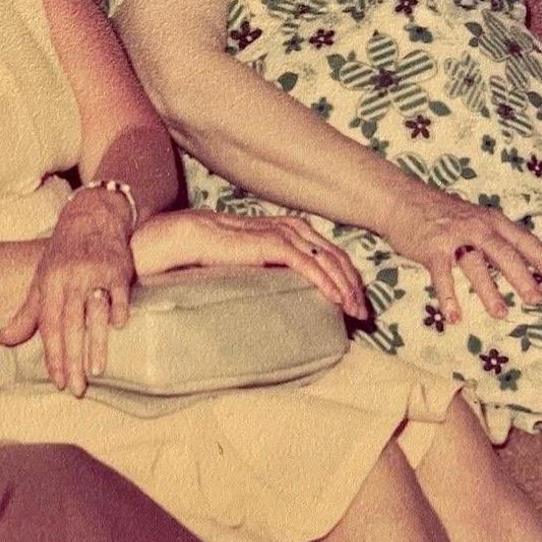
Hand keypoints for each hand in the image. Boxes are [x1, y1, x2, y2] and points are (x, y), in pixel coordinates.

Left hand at [0, 188, 135, 396]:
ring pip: (94, 313)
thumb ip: (27, 315)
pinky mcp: (118, 268)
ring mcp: (96, 273)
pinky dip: (119, 310)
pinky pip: (119, 293)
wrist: (91, 217)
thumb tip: (3, 341)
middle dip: (72, 359)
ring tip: (96, 371)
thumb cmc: (63, 255)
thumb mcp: (41, 281)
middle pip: (70, 325)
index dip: (52, 355)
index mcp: (49, 284)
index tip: (57, 381)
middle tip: (76, 388)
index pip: (49, 326)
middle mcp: (71, 279)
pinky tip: (119, 328)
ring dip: (96, 343)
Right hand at [130, 210, 367, 318]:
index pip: (324, 250)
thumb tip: (275, 295)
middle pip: (333, 254)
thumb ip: (263, 269)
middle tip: (362, 314)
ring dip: (344, 285)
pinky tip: (336, 299)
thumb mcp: (244, 262)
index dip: (342, 275)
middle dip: (352, 284)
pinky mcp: (268, 243)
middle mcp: (285, 228)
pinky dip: (325, 281)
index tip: (351, 303)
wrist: (179, 238)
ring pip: (325, 258)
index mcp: (282, 230)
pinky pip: (306, 263)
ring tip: (354, 311)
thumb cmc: (205, 253)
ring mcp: (277, 233)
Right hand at [379, 188, 541, 320]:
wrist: (400, 199)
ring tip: (501, 313)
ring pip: (476, 265)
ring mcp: (453, 236)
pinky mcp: (431, 248)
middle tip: (537, 299)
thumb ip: (493, 237)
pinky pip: (442, 276)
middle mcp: (476, 226)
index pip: (524, 240)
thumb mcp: (472, 218)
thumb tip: (519, 264)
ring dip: (489, 291)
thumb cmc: (439, 214)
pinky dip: (449, 297)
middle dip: (522, 277)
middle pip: (505, 253)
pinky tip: (455, 317)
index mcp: (491, 220)